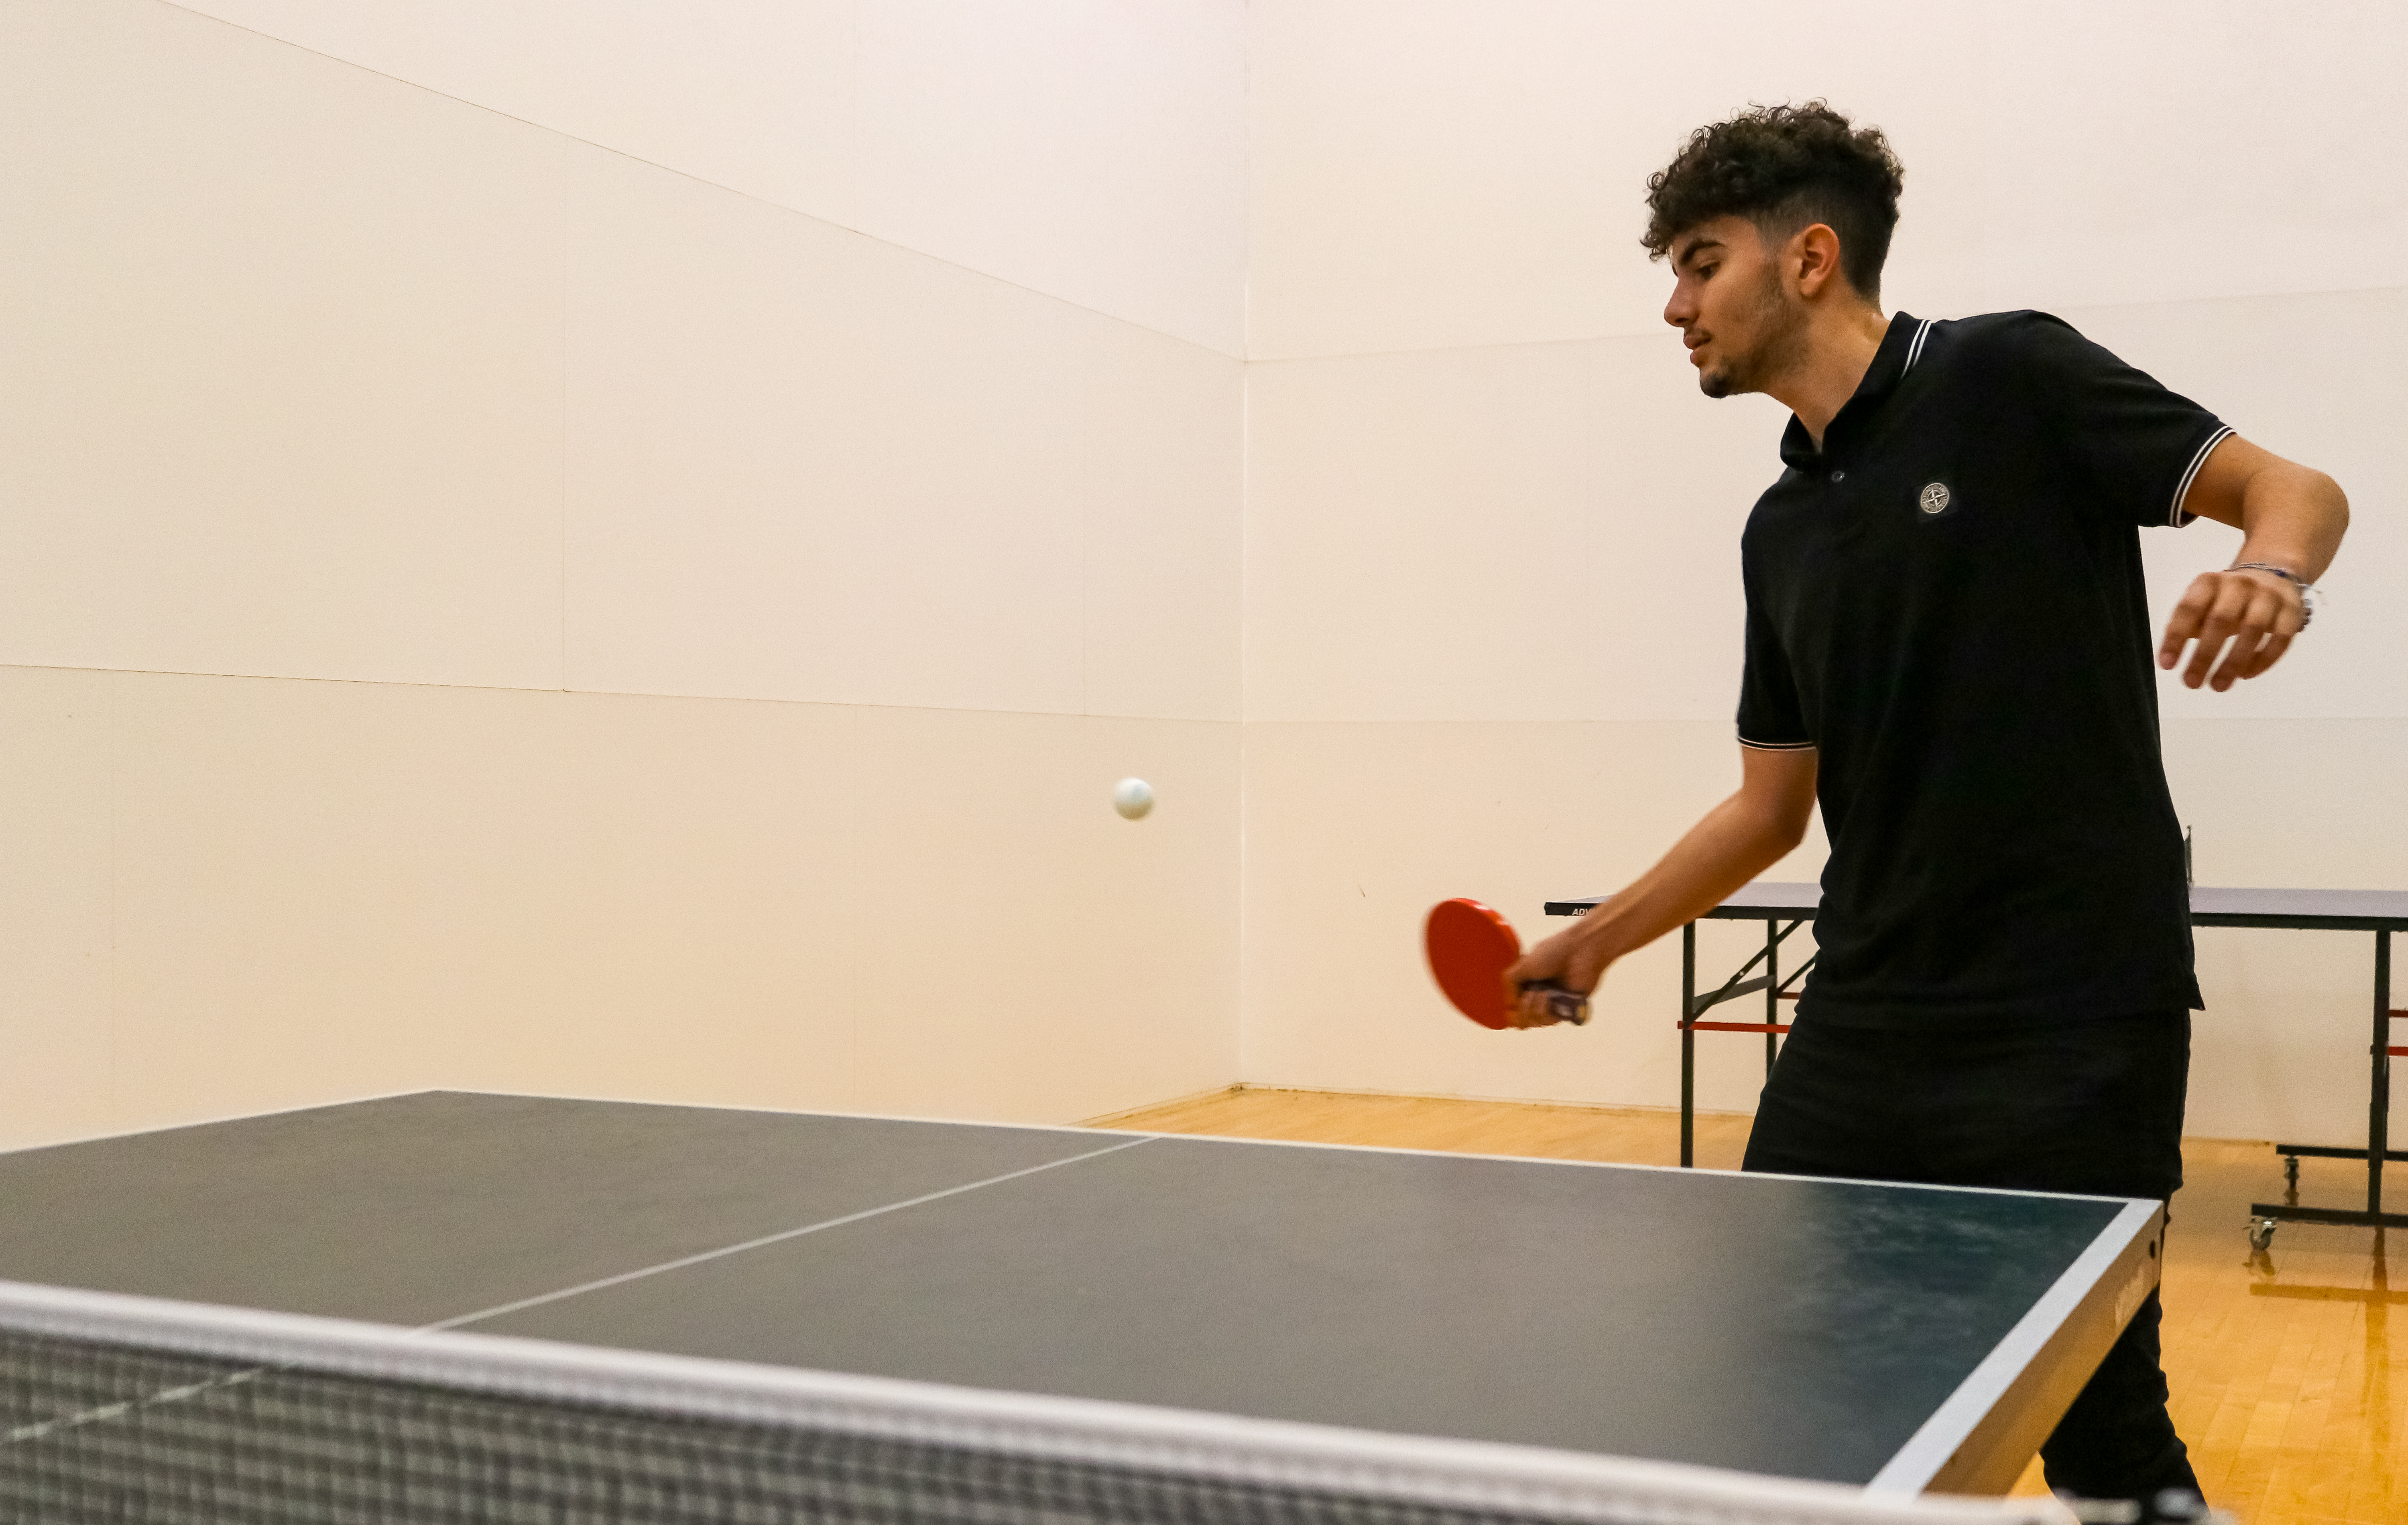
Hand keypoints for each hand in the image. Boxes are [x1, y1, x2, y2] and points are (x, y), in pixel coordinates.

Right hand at [1500, 924, 1611, 1028]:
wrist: (1581, 952)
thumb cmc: (1554, 952)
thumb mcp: (1523, 964)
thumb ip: (1509, 984)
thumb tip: (1509, 1006)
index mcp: (1527, 984)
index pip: (1512, 1008)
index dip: (1510, 1011)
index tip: (1513, 1005)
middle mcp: (1538, 996)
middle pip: (1521, 1020)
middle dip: (1521, 1011)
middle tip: (1528, 995)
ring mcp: (1552, 1004)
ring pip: (1534, 1023)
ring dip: (1533, 1008)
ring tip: (1542, 992)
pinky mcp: (1566, 1010)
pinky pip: (1549, 1021)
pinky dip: (1544, 1010)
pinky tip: (1548, 996)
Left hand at [2158, 567, 2302, 690]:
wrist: (2270, 574)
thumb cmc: (2227, 598)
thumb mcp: (2202, 602)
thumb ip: (2187, 625)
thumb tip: (2170, 657)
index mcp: (2209, 582)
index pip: (2189, 608)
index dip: (2176, 637)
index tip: (2167, 665)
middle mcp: (2239, 585)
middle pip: (2221, 620)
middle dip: (2204, 655)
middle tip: (2192, 683)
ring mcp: (2268, 596)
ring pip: (2253, 630)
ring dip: (2233, 662)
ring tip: (2218, 686)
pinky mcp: (2291, 610)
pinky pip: (2280, 638)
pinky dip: (2263, 660)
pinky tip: (2246, 675)